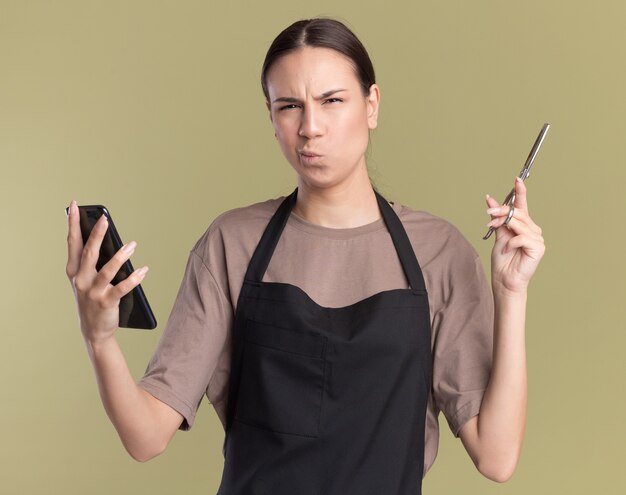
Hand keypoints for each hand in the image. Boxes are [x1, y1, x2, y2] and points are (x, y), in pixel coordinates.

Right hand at [66, 201, 147, 342]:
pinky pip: (122, 288)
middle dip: (97, 234)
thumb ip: (91, 260)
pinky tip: (143, 270)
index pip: (72, 242)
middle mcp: (80, 279)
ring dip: (121, 256)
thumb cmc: (91, 298)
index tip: (75, 205)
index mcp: (74, 270)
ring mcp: (92, 291)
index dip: (73, 223)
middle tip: (105, 218)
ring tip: (132, 244)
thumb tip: (103, 237)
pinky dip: (134, 279)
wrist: (93, 330)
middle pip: (89, 252)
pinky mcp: (106, 302)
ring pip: (107, 270)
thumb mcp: (86, 279)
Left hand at [485, 177, 545, 293]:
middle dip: (501, 210)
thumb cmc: (502, 260)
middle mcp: (533, 229)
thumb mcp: (498, 234)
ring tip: (493, 229)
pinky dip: (511, 242)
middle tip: (488, 213)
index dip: (520, 192)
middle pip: (517, 212)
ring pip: (519, 222)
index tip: (517, 179)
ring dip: (503, 224)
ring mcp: (537, 238)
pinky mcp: (539, 247)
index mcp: (523, 225)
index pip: (522, 205)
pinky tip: (507, 249)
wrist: (504, 279)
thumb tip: (490, 198)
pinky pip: (522, 237)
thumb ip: (496, 217)